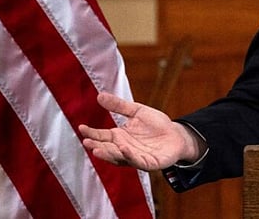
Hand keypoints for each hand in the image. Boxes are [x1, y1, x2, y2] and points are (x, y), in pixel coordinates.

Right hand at [79, 92, 204, 170]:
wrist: (177, 135)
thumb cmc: (156, 124)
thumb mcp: (137, 111)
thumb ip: (119, 106)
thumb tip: (99, 95)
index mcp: (119, 137)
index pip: (101, 136)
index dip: (91, 133)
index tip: (81, 127)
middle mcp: (124, 148)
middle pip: (107, 148)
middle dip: (96, 146)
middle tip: (86, 142)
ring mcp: (135, 157)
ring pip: (119, 158)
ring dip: (108, 154)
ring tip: (97, 150)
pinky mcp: (149, 163)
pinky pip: (138, 161)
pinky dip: (130, 156)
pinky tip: (124, 149)